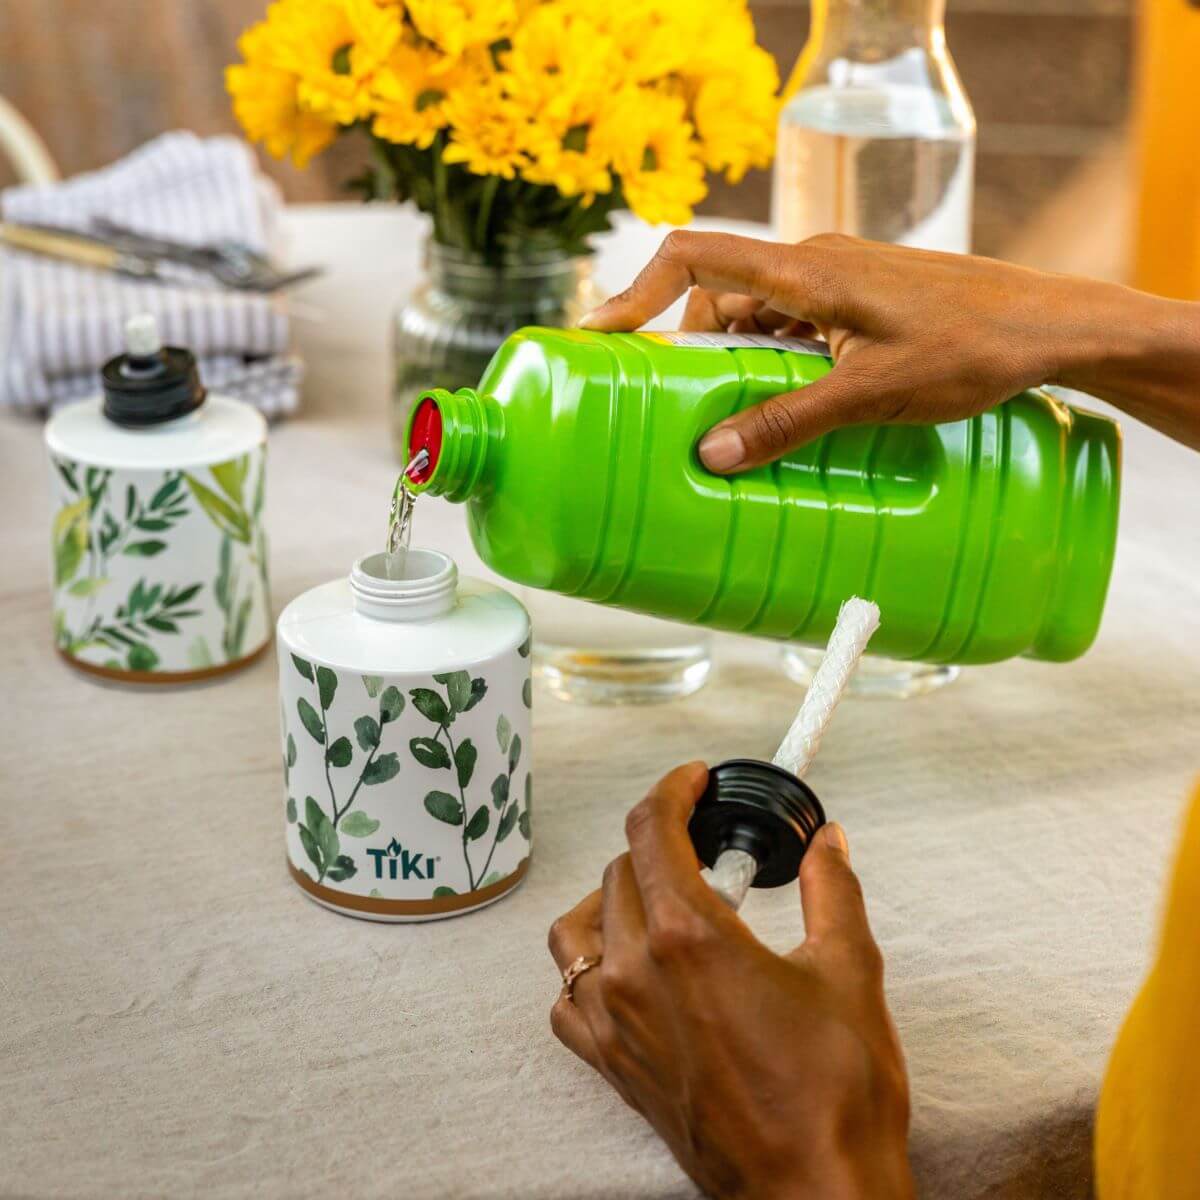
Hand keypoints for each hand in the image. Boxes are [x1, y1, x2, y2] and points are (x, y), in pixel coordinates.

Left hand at [547, 762, 913, 1199]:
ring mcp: (614, 1023)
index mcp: (689, 935)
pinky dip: (583, 971)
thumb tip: (828, 843)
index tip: (693, 779)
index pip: (651, 830)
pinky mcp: (611, 1067)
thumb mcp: (849, 971)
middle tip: (707, 854)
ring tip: (658, 903)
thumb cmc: (836, 1090)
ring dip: (612, 899)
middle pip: (619, 871)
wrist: (815, 1191)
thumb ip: (832, 891)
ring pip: (576, 928)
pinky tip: (624, 972)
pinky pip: (566, 1000)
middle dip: (660, 846)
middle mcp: (635, 972)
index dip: (671, 789)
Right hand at [581, 231, 1199, 467]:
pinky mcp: (859, 306)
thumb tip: (711, 453)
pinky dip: (770, 365)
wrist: (1051, 328)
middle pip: (717, 295)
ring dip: (731, 362)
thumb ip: (786, 421)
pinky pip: (792, 329)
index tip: (604, 338)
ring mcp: (838, 285)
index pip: (694, 256)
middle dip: (685, 350)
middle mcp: (814, 267)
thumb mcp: (870, 395)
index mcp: (806, 272)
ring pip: (755, 316)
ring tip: (723, 422)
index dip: (637, 292)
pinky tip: (782, 410)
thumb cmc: (972, 348)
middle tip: (667, 408)